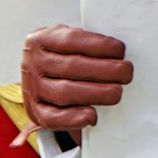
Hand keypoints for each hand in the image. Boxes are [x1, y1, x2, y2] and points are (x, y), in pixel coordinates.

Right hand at [19, 25, 132, 140]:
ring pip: (64, 92)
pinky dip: (74, 118)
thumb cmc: (62, 57)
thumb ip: (85, 45)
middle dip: (104, 70)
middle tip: (126, 73)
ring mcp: (31, 89)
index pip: (71, 40)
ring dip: (96, 93)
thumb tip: (118, 53)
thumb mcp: (67, 43)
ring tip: (117, 92)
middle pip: (71, 67)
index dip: (98, 45)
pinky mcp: (35, 112)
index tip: (120, 50)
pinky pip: (53, 118)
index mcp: (40, 39)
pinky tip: (92, 116)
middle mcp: (32, 63)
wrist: (38, 79)